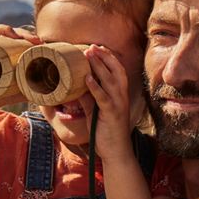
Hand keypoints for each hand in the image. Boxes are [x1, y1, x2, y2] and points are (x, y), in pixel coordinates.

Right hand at [0, 24, 41, 110]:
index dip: (34, 41)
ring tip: (31, 39)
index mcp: (6, 57)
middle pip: (13, 35)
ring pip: (3, 32)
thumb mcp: (18, 92)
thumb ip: (32, 89)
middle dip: (29, 36)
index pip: (20, 42)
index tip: (46, 46)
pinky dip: (1, 29)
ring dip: (19, 31)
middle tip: (40, 42)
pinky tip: (12, 34)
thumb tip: (53, 89)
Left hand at [84, 46, 133, 162]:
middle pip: (116, 71)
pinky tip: (86, 78)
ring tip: (89, 54)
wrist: (117, 152)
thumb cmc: (107, 133)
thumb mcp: (96, 113)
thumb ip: (89, 100)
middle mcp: (122, 97)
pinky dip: (95, 87)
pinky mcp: (111, 113)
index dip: (109, 58)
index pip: (118, 71)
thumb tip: (77, 89)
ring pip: (110, 80)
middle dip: (104, 57)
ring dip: (99, 66)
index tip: (98, 47)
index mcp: (120, 95)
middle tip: (91, 46)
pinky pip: (103, 98)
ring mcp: (118, 104)